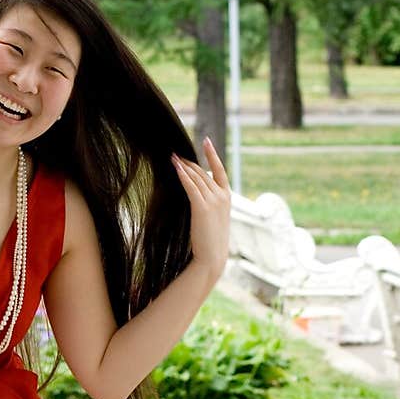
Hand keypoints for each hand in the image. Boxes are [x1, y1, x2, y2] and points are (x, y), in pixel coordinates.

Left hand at [172, 137, 231, 281]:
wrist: (213, 257)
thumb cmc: (211, 241)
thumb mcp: (214, 219)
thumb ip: (210, 205)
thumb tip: (199, 197)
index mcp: (227, 197)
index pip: (219, 170)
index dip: (212, 155)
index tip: (206, 141)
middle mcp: (222, 196)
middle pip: (203, 173)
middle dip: (189, 162)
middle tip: (176, 154)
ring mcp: (213, 201)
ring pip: (196, 177)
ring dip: (183, 166)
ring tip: (172, 158)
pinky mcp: (202, 207)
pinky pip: (191, 187)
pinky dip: (183, 176)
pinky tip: (176, 168)